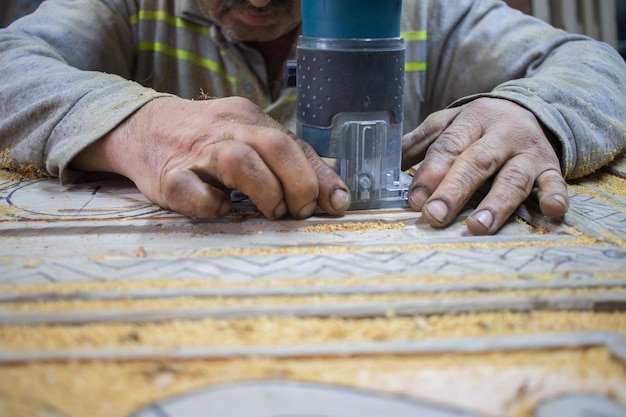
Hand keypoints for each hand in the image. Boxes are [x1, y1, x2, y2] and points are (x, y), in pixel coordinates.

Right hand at [72, 96, 350, 218]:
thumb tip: (336, 199)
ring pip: (238, 162)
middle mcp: (225, 128)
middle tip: (298, 210)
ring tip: (270, 211)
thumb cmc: (206, 140)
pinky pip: (193, 192)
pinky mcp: (168, 176)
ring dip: (265, 193)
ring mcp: (195, 151)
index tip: (335, 205)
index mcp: (248, 117)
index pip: (293, 142)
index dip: (320, 177)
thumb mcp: (249, 138)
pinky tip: (223, 209)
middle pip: (273, 145)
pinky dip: (214, 205)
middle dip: (298, 185)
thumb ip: (290, 162)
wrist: (141, 128)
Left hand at [402, 97, 568, 234]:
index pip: (448, 147)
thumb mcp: (449, 124)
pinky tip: (552, 211)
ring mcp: (528, 151)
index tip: (414, 199)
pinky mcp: (551, 166)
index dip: (430, 173)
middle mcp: (500, 134)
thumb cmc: (480, 126)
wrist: (532, 109)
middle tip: (435, 216)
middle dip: (454, 190)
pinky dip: (556, 196)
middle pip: (476, 162)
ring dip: (497, 203)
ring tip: (478, 226)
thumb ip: (419, 143)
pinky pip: (555, 181)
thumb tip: (384, 163)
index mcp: (471, 120)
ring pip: (512, 177)